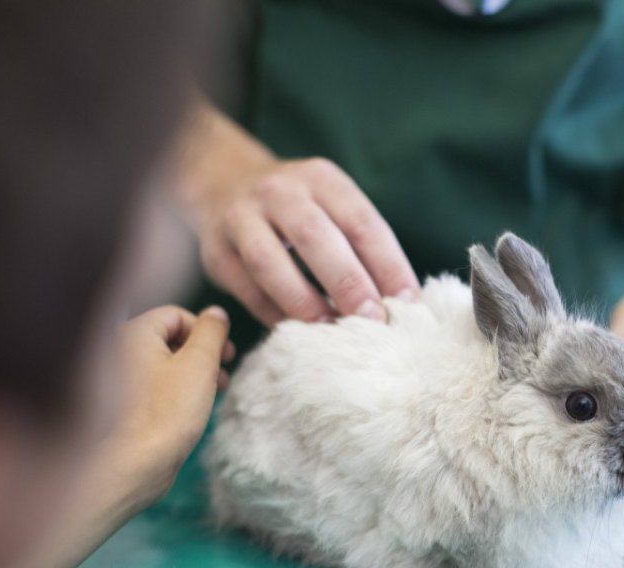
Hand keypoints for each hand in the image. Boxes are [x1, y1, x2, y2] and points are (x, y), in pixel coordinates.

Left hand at [107, 305, 232, 505]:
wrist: (138, 463)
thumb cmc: (169, 410)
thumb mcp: (200, 363)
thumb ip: (211, 331)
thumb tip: (216, 313)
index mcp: (133, 333)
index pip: (176, 315)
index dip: (206, 331)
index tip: (225, 354)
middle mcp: (119, 349)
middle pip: (170, 337)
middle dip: (203, 352)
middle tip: (224, 371)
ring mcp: (119, 377)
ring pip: (165, 361)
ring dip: (195, 371)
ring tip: (215, 390)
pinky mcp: (125, 402)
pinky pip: (156, 382)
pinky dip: (178, 387)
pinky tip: (194, 405)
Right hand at [181, 105, 419, 325]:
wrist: (224, 183)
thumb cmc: (300, 209)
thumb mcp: (332, 207)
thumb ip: (362, 245)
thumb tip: (402, 302)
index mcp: (321, 179)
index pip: (361, 221)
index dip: (388, 264)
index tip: (408, 303)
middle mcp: (279, 191)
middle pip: (315, 237)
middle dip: (348, 283)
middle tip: (373, 321)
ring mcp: (240, 218)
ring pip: (268, 262)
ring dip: (303, 302)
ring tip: (332, 331)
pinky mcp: (215, 251)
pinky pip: (245, 288)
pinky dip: (274, 313)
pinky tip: (299, 333)